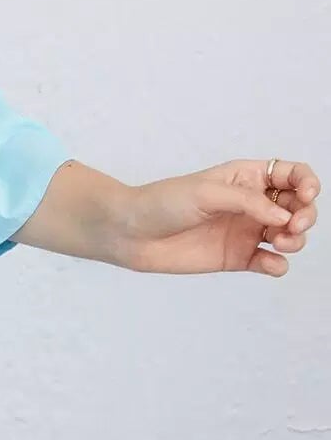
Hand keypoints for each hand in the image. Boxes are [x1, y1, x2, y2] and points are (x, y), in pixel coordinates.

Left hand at [121, 158, 318, 276]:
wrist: (131, 233)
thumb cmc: (163, 202)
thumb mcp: (206, 192)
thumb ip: (247, 202)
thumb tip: (284, 216)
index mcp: (245, 177)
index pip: (291, 174)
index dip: (307, 183)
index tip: (307, 196)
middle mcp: (250, 203)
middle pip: (298, 206)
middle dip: (306, 215)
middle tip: (291, 226)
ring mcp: (245, 230)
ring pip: (289, 235)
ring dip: (296, 240)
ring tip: (279, 242)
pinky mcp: (237, 257)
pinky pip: (269, 262)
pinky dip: (278, 265)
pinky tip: (271, 263)